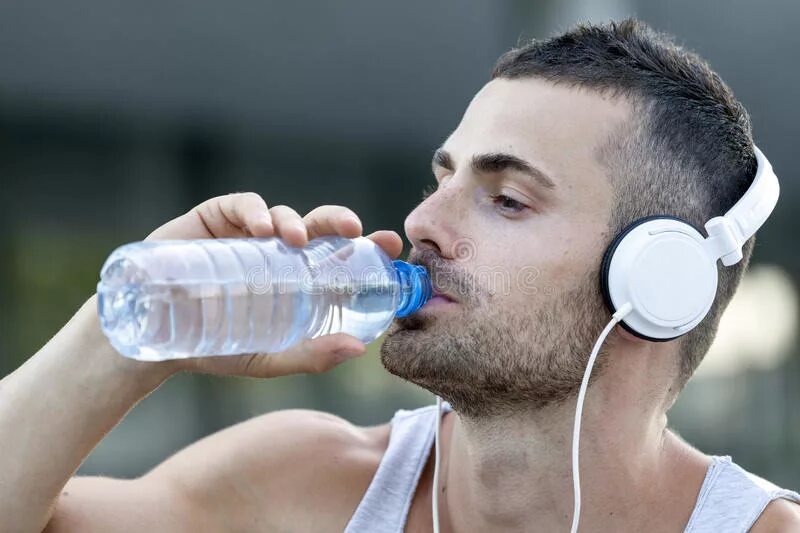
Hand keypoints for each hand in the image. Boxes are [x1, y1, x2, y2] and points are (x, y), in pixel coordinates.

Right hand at [144, 192, 402, 377]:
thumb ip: (311, 355)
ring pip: (283, 215)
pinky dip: (255, 211)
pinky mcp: (214, 219)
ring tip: (297, 240)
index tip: (391, 246)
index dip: (367, 247)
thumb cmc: (216, 346)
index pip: (339, 256)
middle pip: (317, 228)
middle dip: (338, 222)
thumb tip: (358, 349)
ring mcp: (247, 234)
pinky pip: (241, 205)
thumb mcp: (269, 358)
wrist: (154, 340)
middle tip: (354, 229)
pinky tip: (263, 229)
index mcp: (298, 278)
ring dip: (295, 222)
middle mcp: (277, 252)